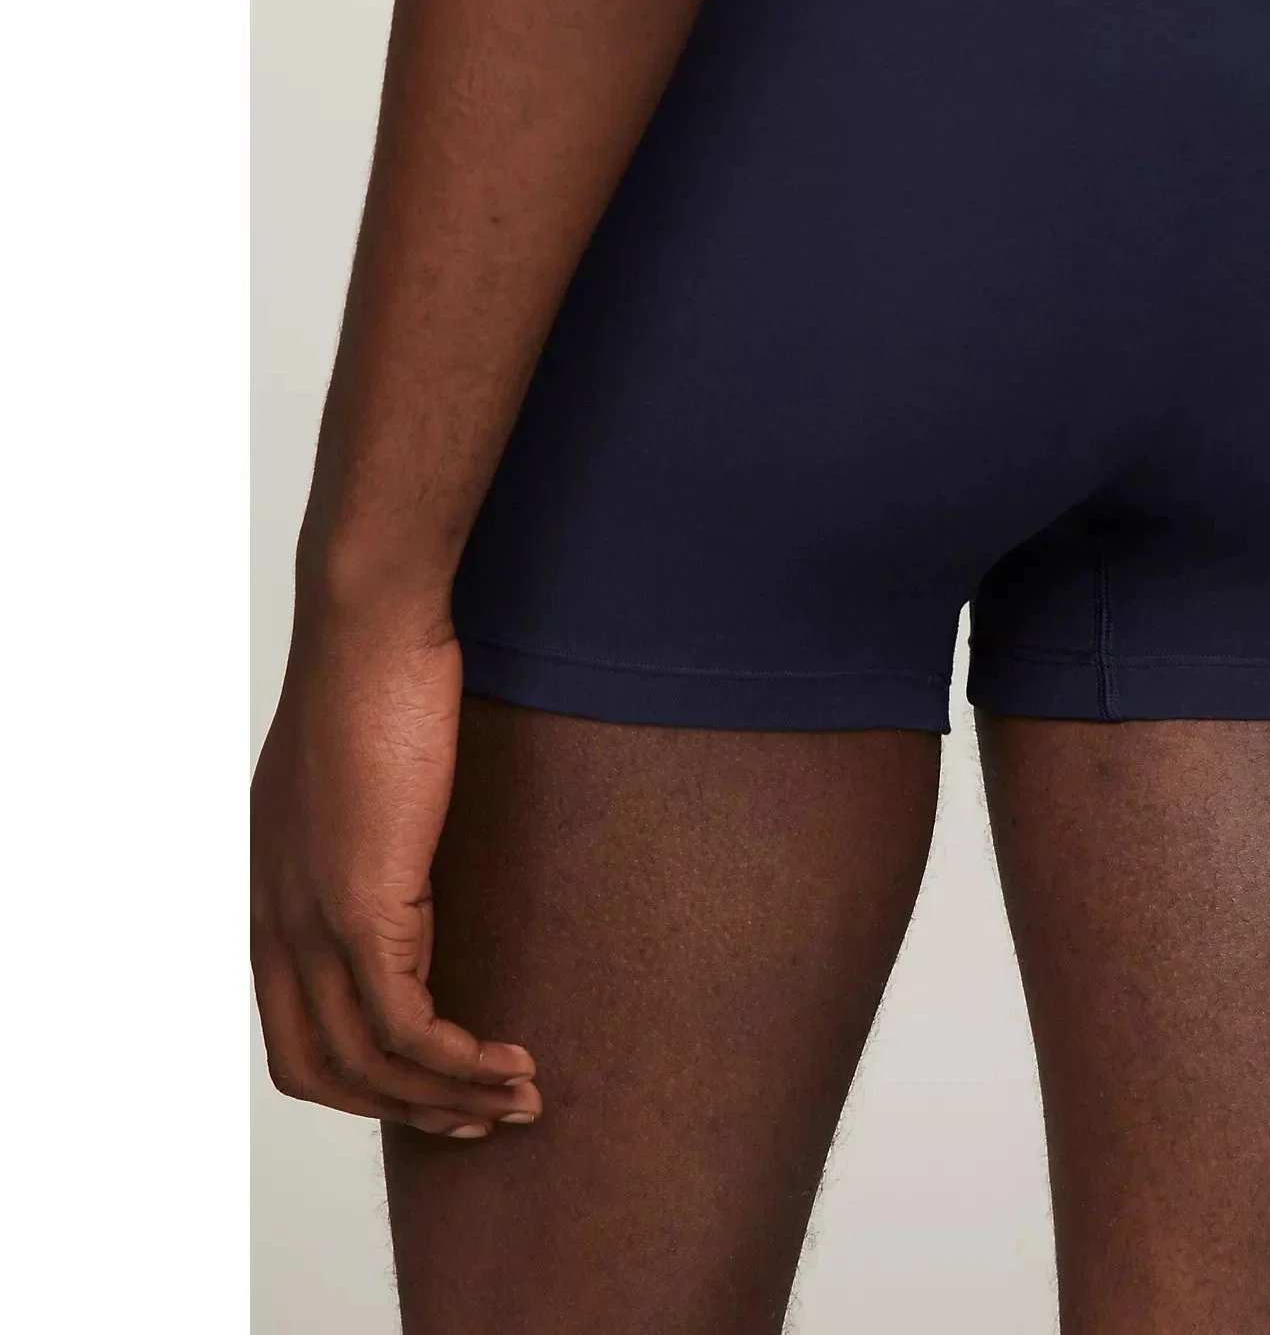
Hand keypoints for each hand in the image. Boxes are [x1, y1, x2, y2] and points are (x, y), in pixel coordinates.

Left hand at [251, 612, 539, 1137]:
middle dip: (405, 1109)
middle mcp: (278, 921)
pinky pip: (407, 1024)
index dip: (363, 1078)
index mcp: (273, 894)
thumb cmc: (376, 676)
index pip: (294, 1030)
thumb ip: (370, 831)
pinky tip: (508, 1060)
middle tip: (481, 1115)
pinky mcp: (363, 908)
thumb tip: (414, 853)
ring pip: (368, 1060)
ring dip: (448, 1096)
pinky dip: (458, 1061)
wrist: (370, 630)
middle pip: (319, 1067)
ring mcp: (313, 920)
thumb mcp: (359, 775)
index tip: (438, 1082)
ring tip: (520, 1096)